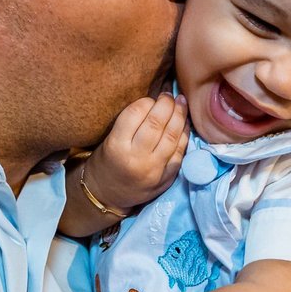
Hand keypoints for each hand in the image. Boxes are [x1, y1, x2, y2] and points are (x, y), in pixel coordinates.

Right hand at [83, 93, 188, 209]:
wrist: (106, 196)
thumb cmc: (106, 162)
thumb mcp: (109, 139)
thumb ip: (130, 122)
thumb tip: (155, 100)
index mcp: (116, 146)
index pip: (135, 113)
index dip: (147, 101)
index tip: (150, 98)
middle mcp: (136, 158)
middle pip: (156, 123)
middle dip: (166, 104)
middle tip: (169, 95)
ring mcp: (154, 170)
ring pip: (172, 136)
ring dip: (179, 116)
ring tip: (181, 102)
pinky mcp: (166, 179)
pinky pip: (180, 152)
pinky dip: (184, 135)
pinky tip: (184, 123)